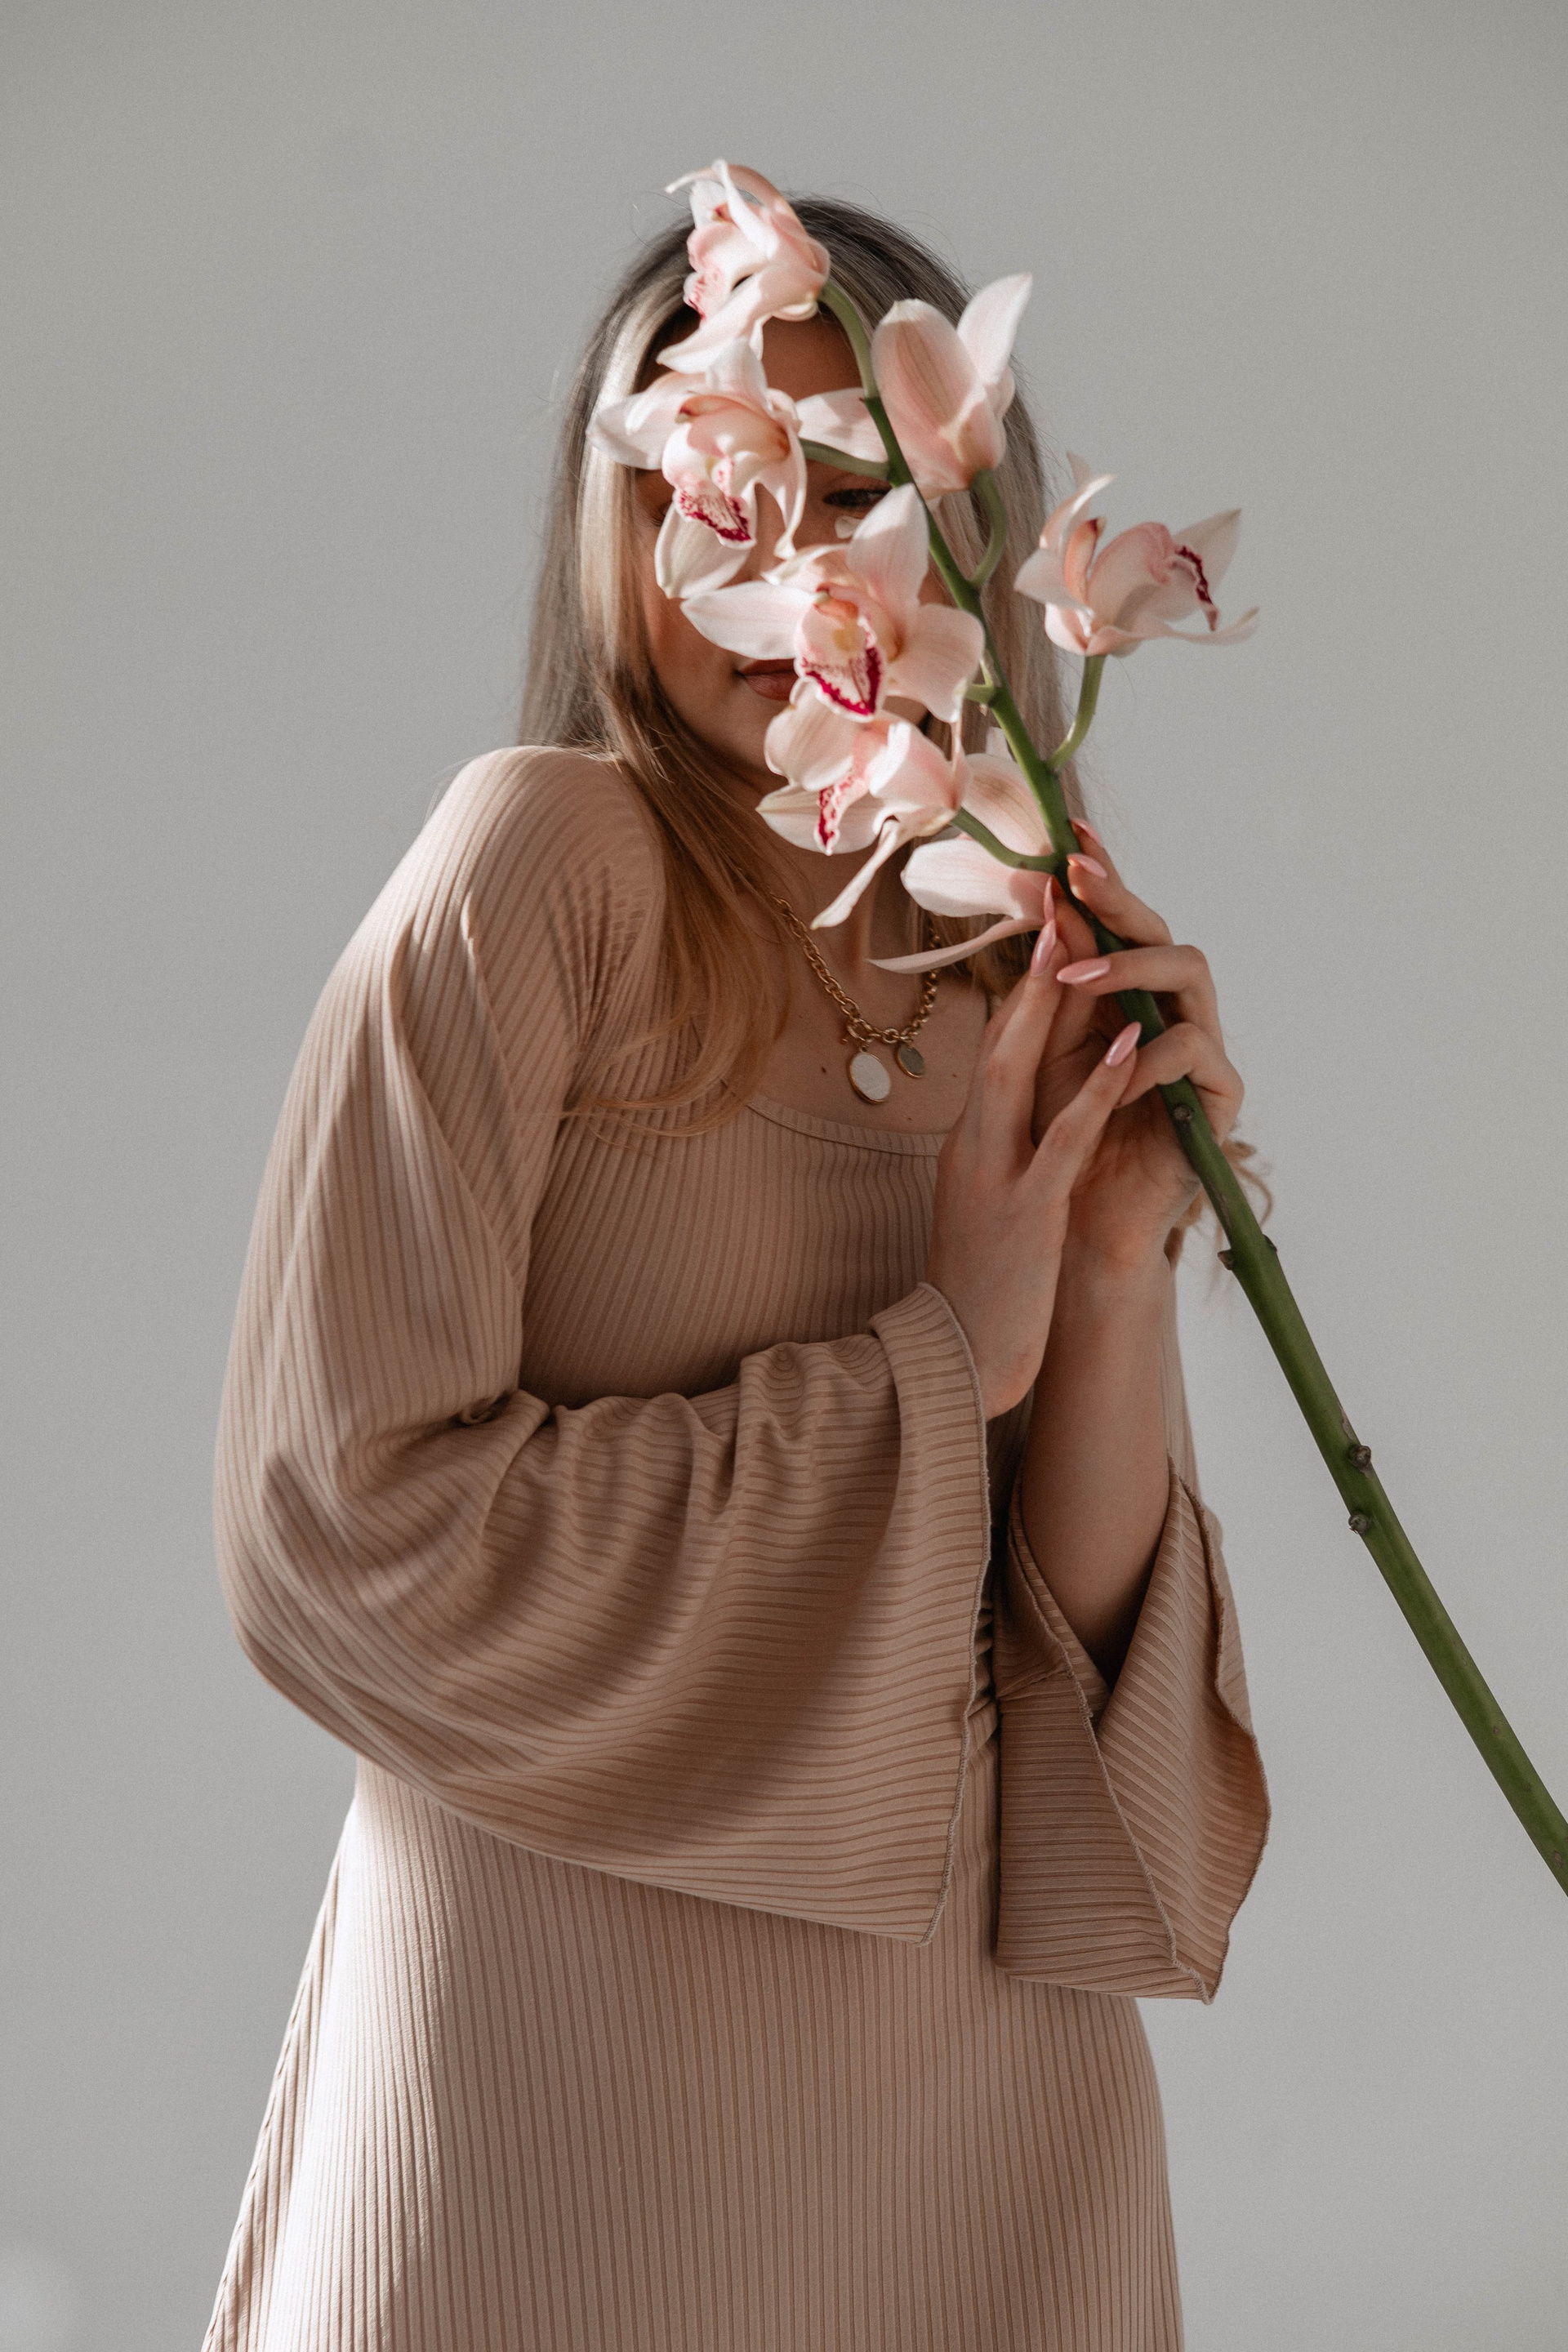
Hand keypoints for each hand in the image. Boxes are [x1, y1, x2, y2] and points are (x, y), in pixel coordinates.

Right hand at [926, 939, 1142, 1416]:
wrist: (955, 1359)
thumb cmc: (978, 1285)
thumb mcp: (986, 1199)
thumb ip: (1004, 1145)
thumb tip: (1027, 1101)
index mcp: (967, 1144)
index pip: (997, 1048)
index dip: (1024, 983)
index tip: (1052, 925)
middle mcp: (972, 1148)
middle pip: (1000, 1041)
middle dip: (1031, 968)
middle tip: (1060, 899)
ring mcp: (994, 1177)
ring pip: (1019, 1074)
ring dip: (1051, 1005)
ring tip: (1082, 943)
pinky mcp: (1025, 1213)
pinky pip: (1064, 1139)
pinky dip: (1094, 1089)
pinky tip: (1122, 1048)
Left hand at [1032, 824, 1244, 1273]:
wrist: (1078, 1219)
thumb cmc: (1059, 1133)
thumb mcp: (1043, 1049)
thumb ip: (1054, 985)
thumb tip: (1056, 907)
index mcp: (1127, 994)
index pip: (1121, 925)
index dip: (1103, 879)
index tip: (1072, 834)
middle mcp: (1170, 1009)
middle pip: (1163, 933)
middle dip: (1120, 902)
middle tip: (1076, 879)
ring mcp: (1201, 1047)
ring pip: (1191, 974)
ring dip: (1130, 970)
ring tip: (1076, 982)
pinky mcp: (1219, 1096)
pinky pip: (1196, 1052)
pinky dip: (1150, 1058)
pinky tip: (1113, 1074)